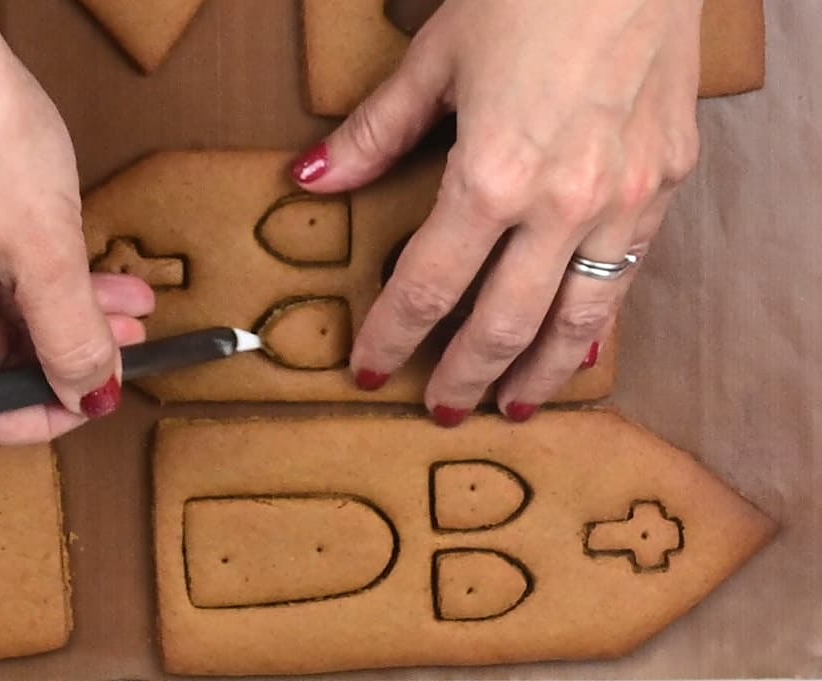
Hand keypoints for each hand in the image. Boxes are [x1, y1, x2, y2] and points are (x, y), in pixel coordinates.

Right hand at [0, 2, 153, 442]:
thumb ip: (72, 338)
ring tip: (119, 293)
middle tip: (128, 336)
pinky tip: (74, 262)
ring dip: (52, 308)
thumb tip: (91, 394)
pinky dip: (16, 277)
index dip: (47, 413)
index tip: (100, 397)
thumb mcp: (45, 253)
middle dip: (64, 348)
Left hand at [292, 0, 701, 424]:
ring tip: (514, 406)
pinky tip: (582, 348)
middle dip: (464, 376)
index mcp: (492, 177)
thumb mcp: (437, 57)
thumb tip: (313, 177)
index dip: (393, 334)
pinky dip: (599, 323)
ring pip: (578, 319)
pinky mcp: (667, 182)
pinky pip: (629, 276)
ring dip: (541, 373)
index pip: (426, 285)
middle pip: (503, 324)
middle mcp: (562, 205)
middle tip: (440, 409)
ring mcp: (624, 199)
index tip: (370, 367)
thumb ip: (375, 132)